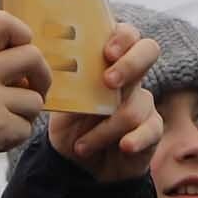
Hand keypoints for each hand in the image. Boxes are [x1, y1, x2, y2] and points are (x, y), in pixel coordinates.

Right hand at [0, 13, 50, 197]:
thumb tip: (24, 62)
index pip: (2, 21)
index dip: (22, 35)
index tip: (19, 56)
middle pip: (33, 56)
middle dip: (42, 77)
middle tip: (32, 92)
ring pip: (35, 100)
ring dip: (24, 117)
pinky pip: (26, 129)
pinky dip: (13, 139)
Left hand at [44, 25, 166, 182]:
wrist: (76, 163)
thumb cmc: (69, 122)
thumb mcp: (61, 101)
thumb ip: (62, 80)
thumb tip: (45, 61)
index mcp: (108, 62)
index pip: (126, 34)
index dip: (122, 38)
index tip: (107, 53)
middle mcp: (130, 76)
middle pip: (148, 51)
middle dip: (130, 63)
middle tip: (108, 81)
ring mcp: (143, 101)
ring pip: (135, 104)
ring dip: (104, 129)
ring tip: (81, 146)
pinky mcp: (152, 128)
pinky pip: (152, 129)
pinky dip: (136, 139)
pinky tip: (124, 146)